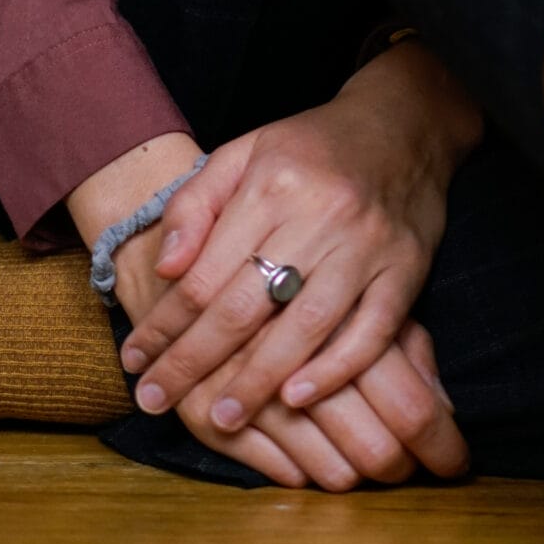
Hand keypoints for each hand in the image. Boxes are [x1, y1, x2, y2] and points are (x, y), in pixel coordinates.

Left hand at [123, 44, 479, 465]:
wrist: (404, 125)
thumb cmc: (313, 146)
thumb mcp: (244, 151)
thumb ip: (195, 204)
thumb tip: (165, 268)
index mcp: (272, 184)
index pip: (205, 273)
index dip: (165, 325)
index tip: (136, 361)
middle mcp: (320, 215)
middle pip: (246, 306)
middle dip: (195, 362)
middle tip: (158, 401)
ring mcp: (367, 245)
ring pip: (306, 327)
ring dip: (259, 381)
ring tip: (222, 418)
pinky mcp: (407, 268)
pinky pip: (373, 331)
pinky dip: (335, 369)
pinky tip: (298, 398)